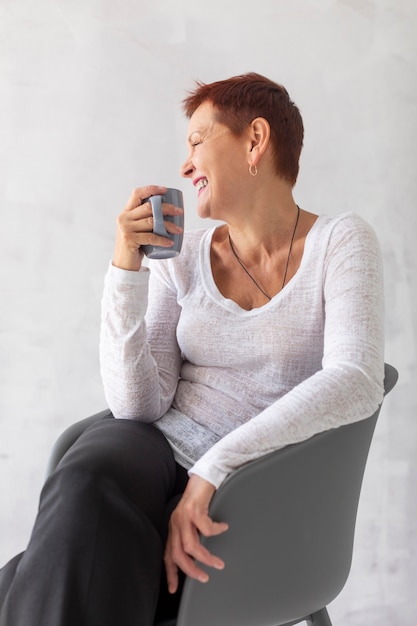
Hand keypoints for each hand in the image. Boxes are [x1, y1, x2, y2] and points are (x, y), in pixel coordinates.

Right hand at [113, 185, 183, 270]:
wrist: (124, 265)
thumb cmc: (135, 247)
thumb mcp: (137, 229)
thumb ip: (145, 220)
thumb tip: (168, 211)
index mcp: (126, 212)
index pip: (137, 194)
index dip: (151, 189)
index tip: (165, 190)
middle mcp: (124, 218)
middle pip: (148, 207)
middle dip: (166, 208)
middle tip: (179, 212)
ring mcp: (126, 228)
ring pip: (151, 222)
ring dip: (168, 225)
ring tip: (179, 230)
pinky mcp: (129, 239)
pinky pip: (150, 237)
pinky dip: (162, 240)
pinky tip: (170, 242)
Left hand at [164, 475, 228, 593]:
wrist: (204, 476)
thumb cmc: (200, 498)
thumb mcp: (193, 520)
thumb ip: (192, 534)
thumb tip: (198, 556)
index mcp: (174, 528)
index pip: (168, 555)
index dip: (170, 573)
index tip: (173, 588)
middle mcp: (176, 523)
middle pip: (178, 555)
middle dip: (191, 570)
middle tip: (204, 577)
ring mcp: (183, 516)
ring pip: (191, 546)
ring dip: (205, 558)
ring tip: (218, 562)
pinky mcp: (194, 508)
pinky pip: (206, 528)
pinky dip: (216, 531)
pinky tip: (223, 527)